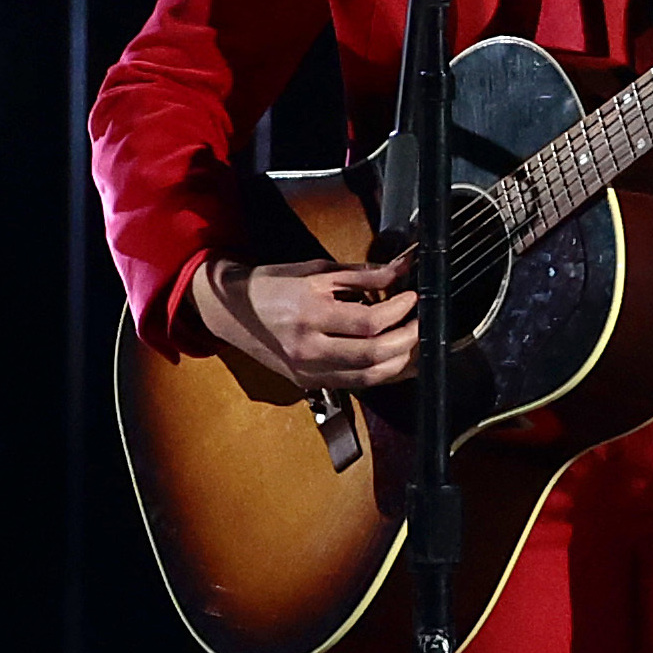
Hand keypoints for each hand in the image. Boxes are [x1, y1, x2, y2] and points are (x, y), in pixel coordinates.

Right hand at [200, 254, 419, 392]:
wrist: (230, 311)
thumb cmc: (271, 285)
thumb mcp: (316, 271)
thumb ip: (363, 275)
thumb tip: (402, 269)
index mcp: (309, 313)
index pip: (369, 322)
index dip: (399, 312)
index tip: (413, 299)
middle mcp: (308, 347)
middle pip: (373, 355)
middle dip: (408, 341)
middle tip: (421, 324)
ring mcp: (307, 370)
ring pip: (368, 377)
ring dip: (400, 363)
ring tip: (416, 344)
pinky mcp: (307, 382)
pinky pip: (354, 383)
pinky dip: (380, 374)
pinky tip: (395, 361)